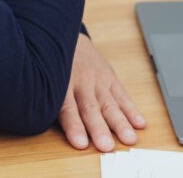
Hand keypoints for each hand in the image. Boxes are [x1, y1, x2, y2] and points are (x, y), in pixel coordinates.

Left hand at [58, 34, 145, 151]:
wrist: (63, 36)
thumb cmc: (50, 66)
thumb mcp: (43, 81)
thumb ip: (48, 103)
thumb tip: (47, 126)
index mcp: (60, 86)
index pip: (67, 109)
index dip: (74, 127)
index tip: (80, 144)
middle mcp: (81, 82)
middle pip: (91, 109)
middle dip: (99, 128)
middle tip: (106, 146)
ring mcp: (97, 79)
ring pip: (109, 104)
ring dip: (120, 122)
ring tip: (129, 138)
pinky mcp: (109, 76)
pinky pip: (121, 95)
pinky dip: (131, 109)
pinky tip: (139, 123)